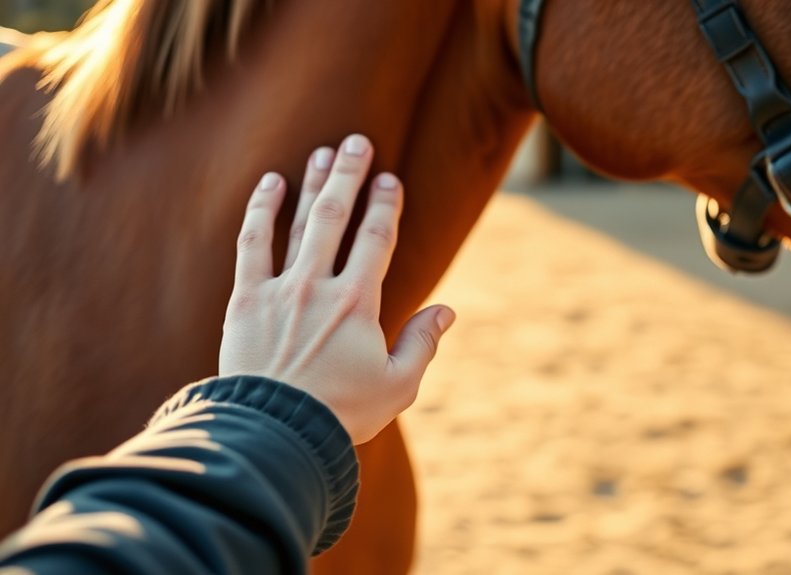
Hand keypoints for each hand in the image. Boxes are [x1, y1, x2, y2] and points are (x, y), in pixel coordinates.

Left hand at [219, 134, 454, 443]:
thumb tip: (446, 310)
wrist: (276, 434)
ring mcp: (280, 289)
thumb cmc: (341, 413)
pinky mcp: (246, 301)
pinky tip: (270, 183)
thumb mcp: (398, 386)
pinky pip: (252, 244)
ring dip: (312, 184)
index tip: (390, 179)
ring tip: (323, 153)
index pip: (376, 240)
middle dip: (350, 176)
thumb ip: (423, 343)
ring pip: (298, 223)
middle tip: (357, 142)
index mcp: (358, 303)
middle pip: (337, 217)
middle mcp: (319, 286)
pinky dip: (261, 211)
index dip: (385, 206)